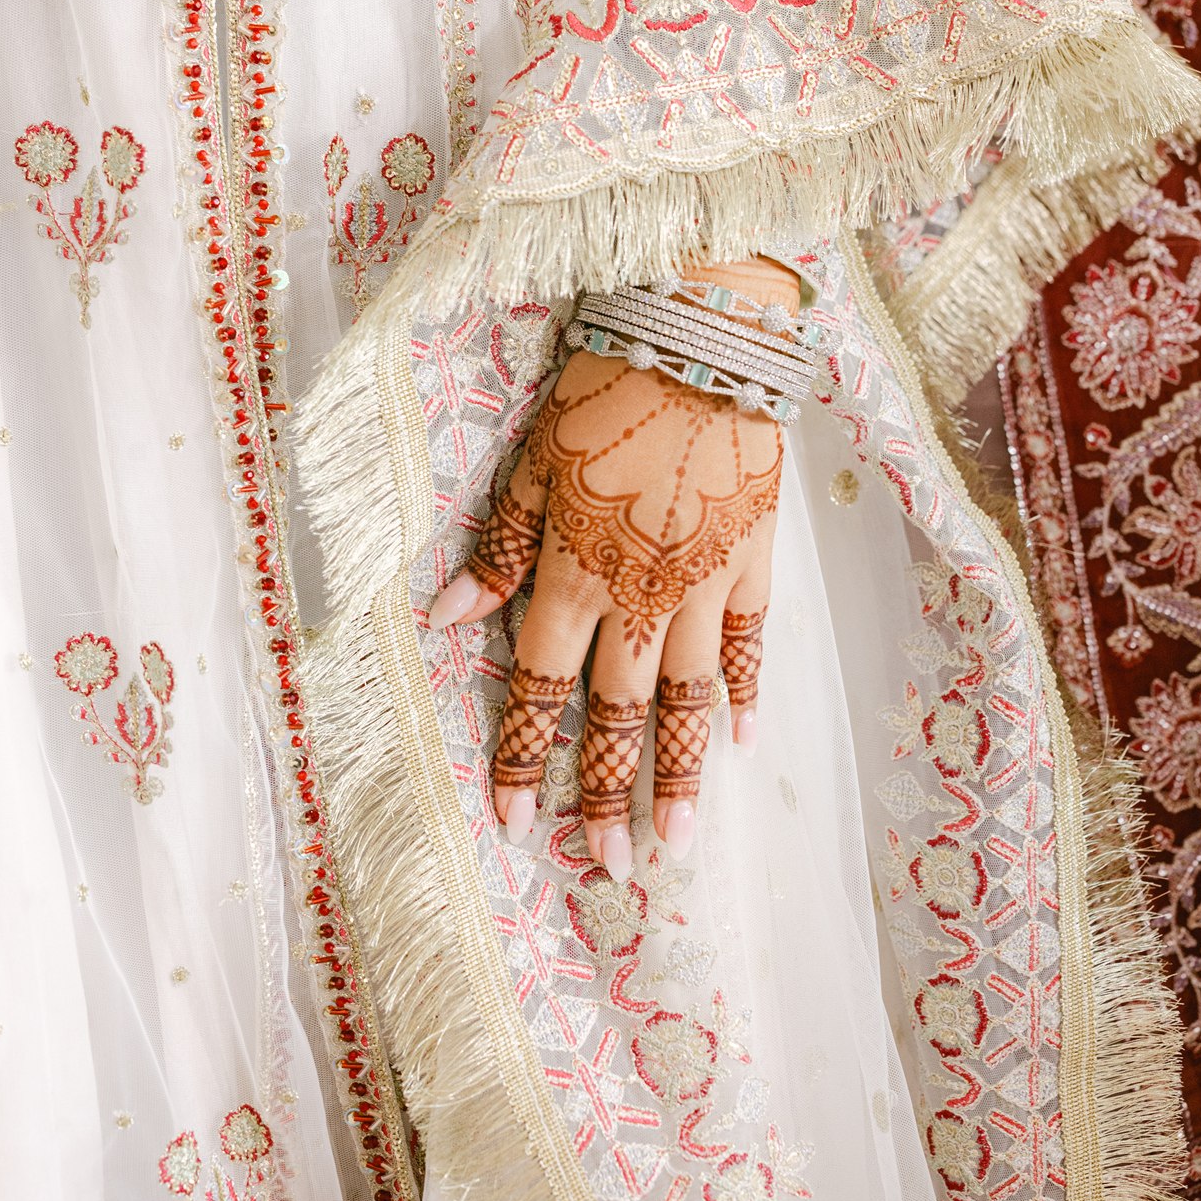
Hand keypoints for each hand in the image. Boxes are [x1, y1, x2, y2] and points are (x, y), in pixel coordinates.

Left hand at [429, 259, 798, 879]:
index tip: (515, 821)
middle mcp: (643, 593)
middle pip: (620, 712)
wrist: (703, 334)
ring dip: (679, 770)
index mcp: (576, 570)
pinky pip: (753, 640)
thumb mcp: (531, 460)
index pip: (539, 685)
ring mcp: (707, 581)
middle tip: (607, 865)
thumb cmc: (605, 387)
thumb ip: (499, 545)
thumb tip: (445, 618)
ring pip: (691, 696)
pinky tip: (743, 738)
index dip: (524, 756)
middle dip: (608, 793)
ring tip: (675, 838)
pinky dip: (747, 690)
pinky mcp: (755, 555)